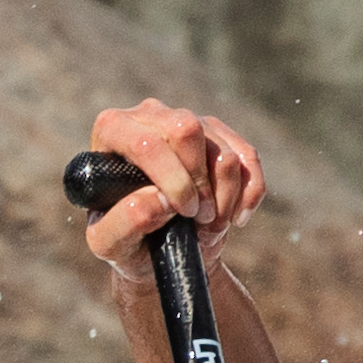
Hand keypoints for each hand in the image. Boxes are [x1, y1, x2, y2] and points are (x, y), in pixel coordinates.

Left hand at [85, 99, 267, 271]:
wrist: (158, 247)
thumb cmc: (126, 242)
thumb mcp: (112, 245)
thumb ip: (124, 223)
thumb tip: (160, 199)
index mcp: (112, 130)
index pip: (148, 143)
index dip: (174, 180)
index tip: (183, 212)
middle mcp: (148, 116)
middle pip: (188, 129)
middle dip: (201, 183)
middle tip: (199, 218)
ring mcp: (186, 120)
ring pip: (222, 150)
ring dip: (225, 197)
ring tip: (211, 225)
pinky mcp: (217, 134)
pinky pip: (247, 156)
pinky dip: (250, 192)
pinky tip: (237, 217)